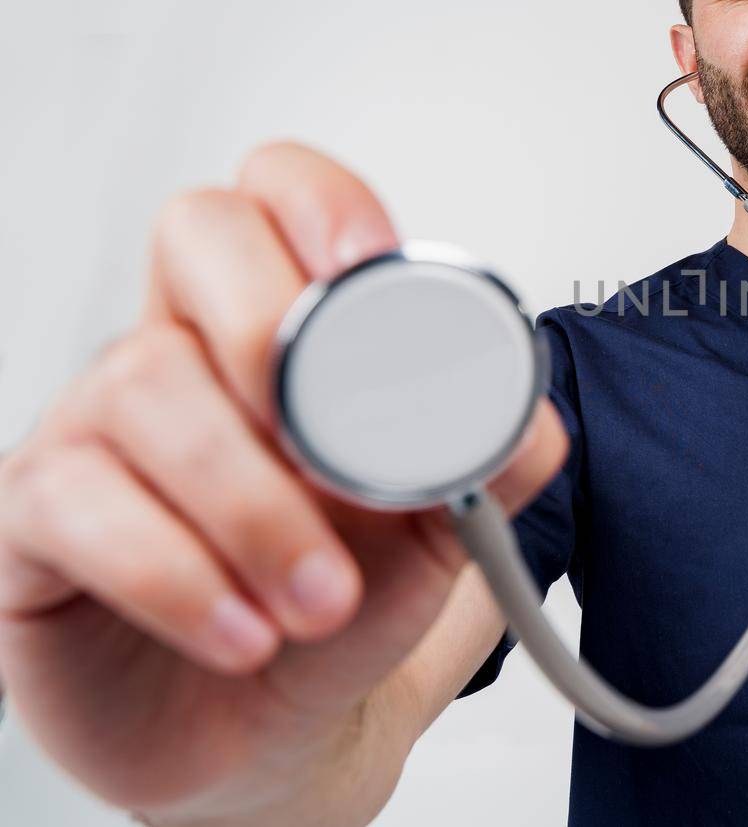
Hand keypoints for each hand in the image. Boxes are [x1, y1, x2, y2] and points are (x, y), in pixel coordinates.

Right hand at [0, 141, 567, 814]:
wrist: (278, 726)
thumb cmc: (344, 597)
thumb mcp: (444, 526)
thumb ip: (492, 458)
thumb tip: (527, 419)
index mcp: (289, 327)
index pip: (280, 193)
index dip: (322, 204)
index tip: (368, 269)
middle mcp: (188, 349)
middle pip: (198, 234)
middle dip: (268, 325)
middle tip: (327, 440)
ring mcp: (100, 425)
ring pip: (145, 382)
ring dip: (255, 505)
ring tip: (323, 601)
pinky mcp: (37, 520)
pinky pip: (76, 505)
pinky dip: (179, 575)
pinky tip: (246, 632)